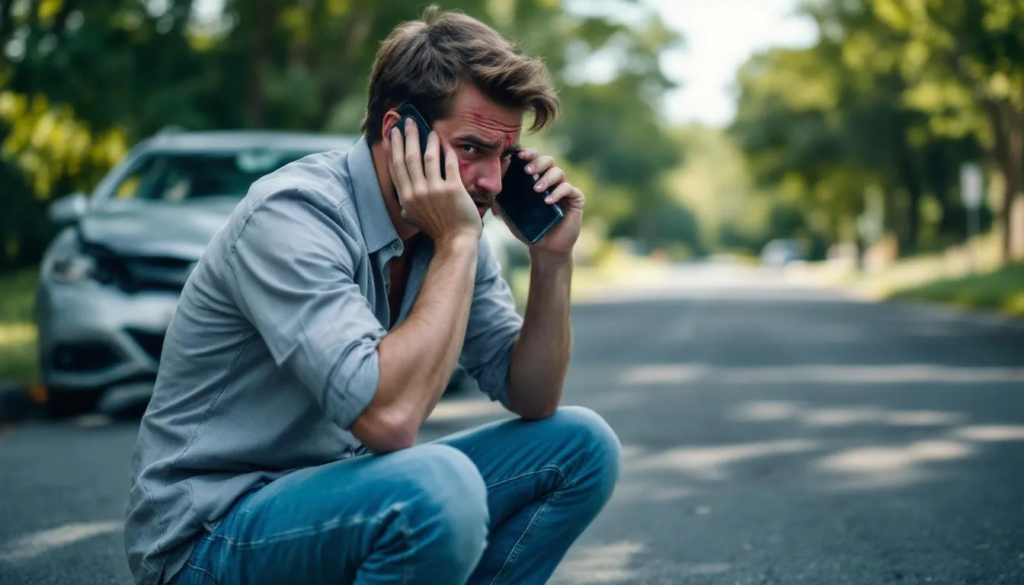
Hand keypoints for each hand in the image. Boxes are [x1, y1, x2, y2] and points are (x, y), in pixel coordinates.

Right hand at [388, 119, 480, 243]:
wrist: (456, 240)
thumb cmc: (437, 229)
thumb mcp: (413, 218)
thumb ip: (406, 205)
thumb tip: (402, 195)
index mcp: (406, 198)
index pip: (396, 167)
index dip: (393, 148)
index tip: (392, 133)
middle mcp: (417, 192)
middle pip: (408, 158)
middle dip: (407, 137)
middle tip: (408, 122)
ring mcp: (435, 190)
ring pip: (428, 157)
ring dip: (428, 141)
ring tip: (430, 130)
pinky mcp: (453, 189)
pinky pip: (449, 164)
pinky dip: (447, 152)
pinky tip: (446, 144)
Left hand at [495, 149, 584, 256]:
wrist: (545, 248)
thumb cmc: (527, 228)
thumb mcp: (510, 215)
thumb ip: (501, 201)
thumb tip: (488, 188)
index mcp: (536, 179)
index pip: (533, 159)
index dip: (528, 154)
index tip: (518, 155)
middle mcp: (551, 180)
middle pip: (548, 160)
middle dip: (537, 162)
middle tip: (527, 171)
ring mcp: (563, 188)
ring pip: (558, 172)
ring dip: (546, 178)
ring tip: (536, 190)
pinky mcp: (575, 198)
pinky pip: (568, 188)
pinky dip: (558, 192)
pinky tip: (548, 201)